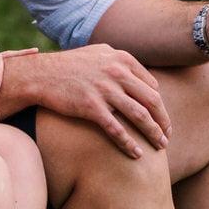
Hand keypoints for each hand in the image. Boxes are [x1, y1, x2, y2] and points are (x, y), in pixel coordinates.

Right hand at [26, 43, 170, 158]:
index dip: (159, 105)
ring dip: (154, 133)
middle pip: (152, 100)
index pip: (151, 85)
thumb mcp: (98, 54)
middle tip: (167, 136)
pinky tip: (137, 154)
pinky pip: (117, 129)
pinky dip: (129, 143)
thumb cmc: (69, 66)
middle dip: (163, 121)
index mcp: (122, 59)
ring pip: (140, 116)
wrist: (40, 75)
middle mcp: (117, 72)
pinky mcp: (91, 107)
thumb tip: (142, 79)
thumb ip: (120, 63)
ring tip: (160, 147)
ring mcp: (105, 90)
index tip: (161, 119)